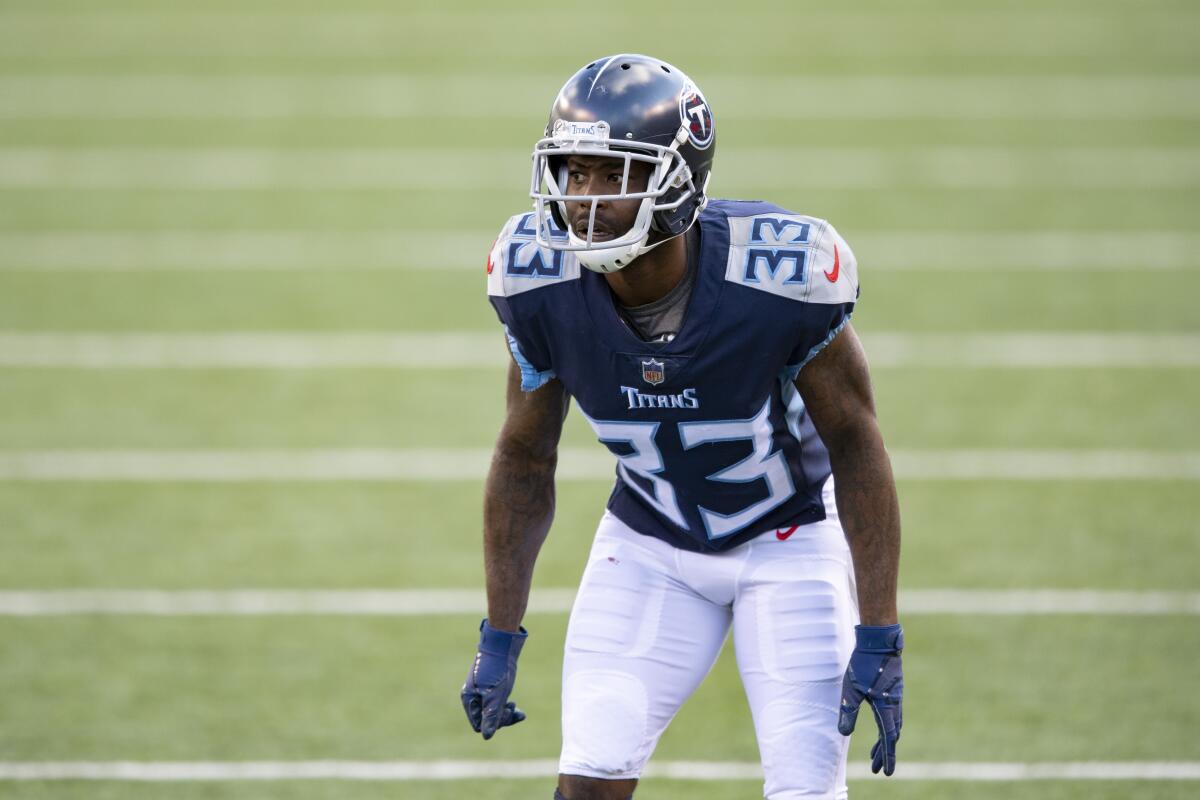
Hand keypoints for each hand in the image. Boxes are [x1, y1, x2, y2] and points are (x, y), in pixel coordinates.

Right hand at [461, 619, 527, 739]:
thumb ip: (491, 716)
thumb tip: (487, 737)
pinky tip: (515, 707)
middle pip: (486, 719)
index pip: (479, 724)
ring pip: (493, 711)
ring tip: (517, 709)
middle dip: (501, 718)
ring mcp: (482, 691)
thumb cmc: (497, 670)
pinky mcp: (491, 686)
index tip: (506, 712)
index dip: (493, 724)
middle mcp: (474, 696)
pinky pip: (496, 703)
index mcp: (469, 699)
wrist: (502, 645)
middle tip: (515, 709)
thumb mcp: (495, 695)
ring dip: (505, 713)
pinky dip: (506, 706)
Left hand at [837, 624, 903, 775]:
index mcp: (887, 707)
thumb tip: (844, 733)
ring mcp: (896, 696)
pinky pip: (893, 714)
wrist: (880, 641)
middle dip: (884, 753)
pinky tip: (881, 725)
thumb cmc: (864, 664)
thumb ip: (848, 711)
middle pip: (892, 735)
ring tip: (877, 752)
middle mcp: (895, 704)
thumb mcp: (851, 689)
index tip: (885, 772)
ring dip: (886, 740)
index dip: (886, 756)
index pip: (888, 738)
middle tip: (877, 768)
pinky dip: (888, 726)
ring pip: (894, 725)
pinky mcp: (894, 689)